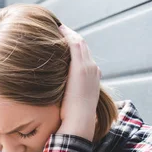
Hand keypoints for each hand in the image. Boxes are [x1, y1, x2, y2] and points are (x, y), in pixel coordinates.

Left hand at [57, 25, 101, 140]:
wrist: (80, 122)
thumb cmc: (73, 118)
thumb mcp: (74, 103)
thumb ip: (71, 95)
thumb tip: (62, 97)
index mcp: (93, 77)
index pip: (85, 57)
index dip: (75, 48)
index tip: (64, 43)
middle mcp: (93, 70)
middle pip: (83, 47)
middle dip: (72, 38)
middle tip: (59, 31)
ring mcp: (88, 68)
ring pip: (79, 43)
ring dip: (69, 34)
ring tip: (58, 28)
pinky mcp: (80, 67)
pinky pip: (75, 44)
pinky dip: (68, 35)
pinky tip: (59, 30)